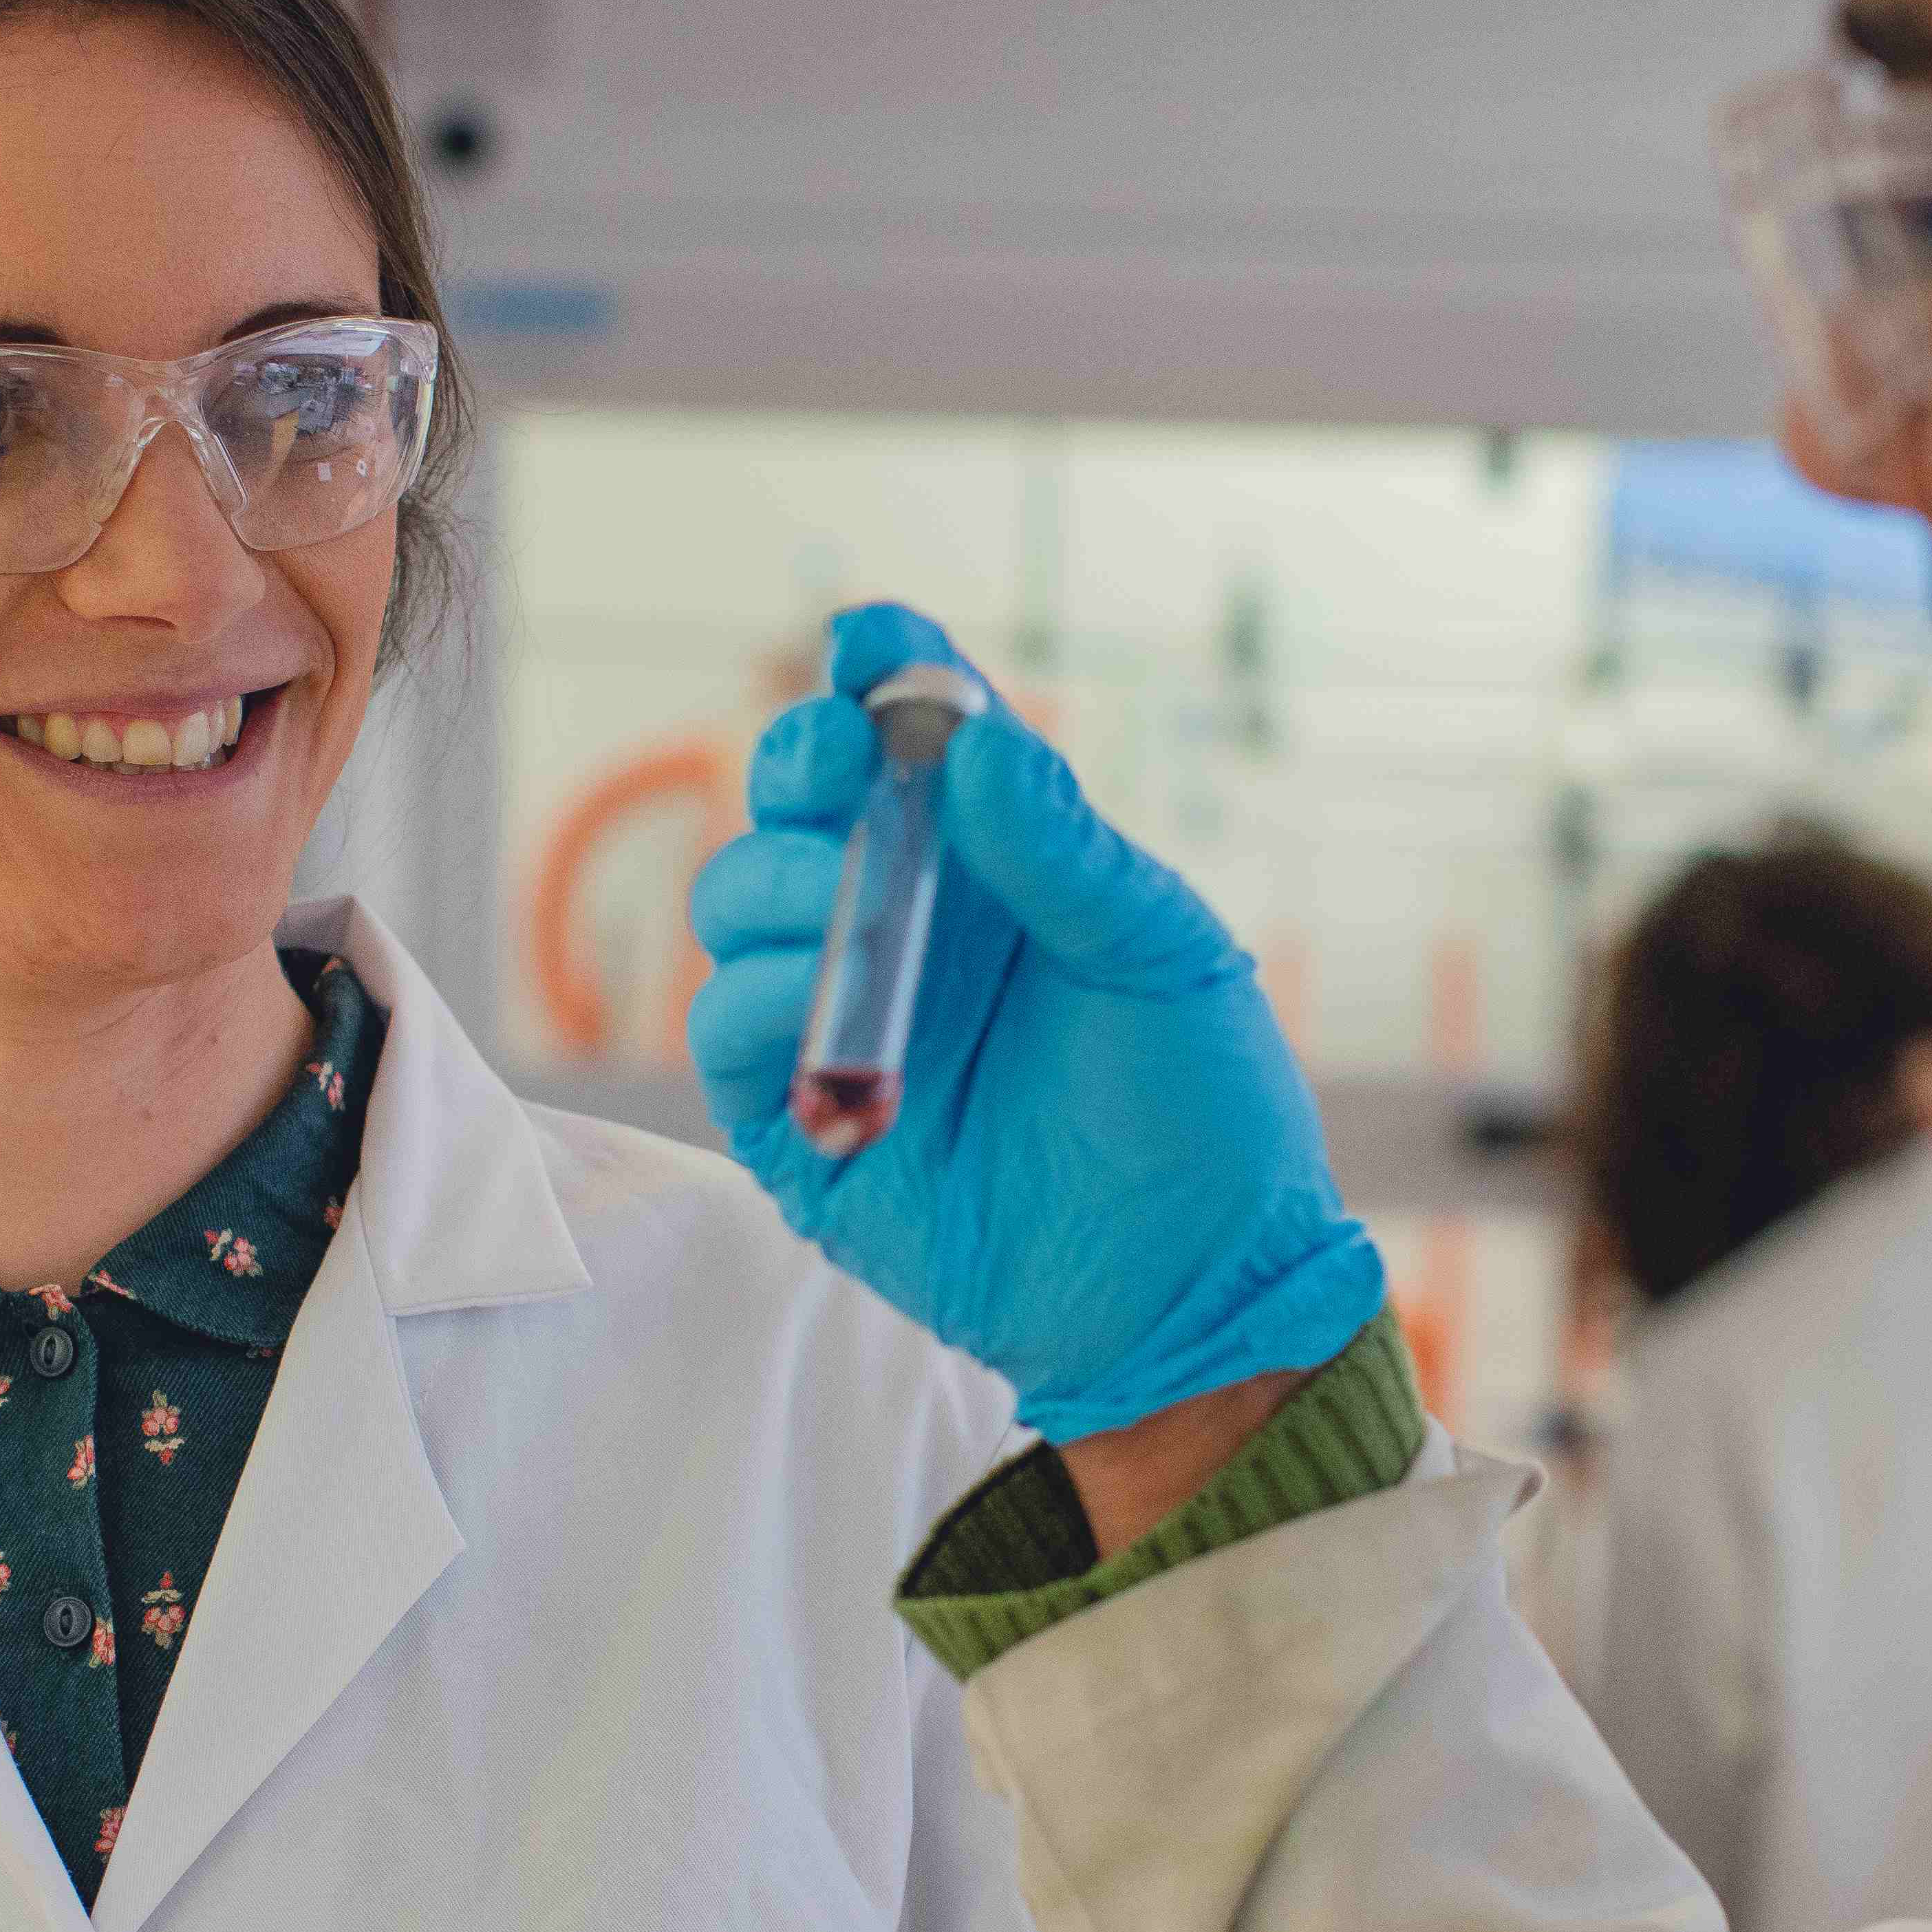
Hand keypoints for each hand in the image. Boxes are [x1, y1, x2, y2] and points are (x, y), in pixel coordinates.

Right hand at [688, 603, 1383, 1445]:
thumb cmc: (1201, 1114)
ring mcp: (848, 1017)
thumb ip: (1063, 848)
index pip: (916, 738)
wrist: (1194, 1290)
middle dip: (801, 760)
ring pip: (739, 903)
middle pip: (797, 802)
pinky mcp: (804, 1122)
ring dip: (776, 882)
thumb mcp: (1161, 956)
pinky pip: (730, 1031)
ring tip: (848, 911)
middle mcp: (911, 926)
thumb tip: (977, 739)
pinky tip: (822, 1014)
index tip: (872, 641)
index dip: (884, 674)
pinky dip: (757, 1002)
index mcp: (1000, 869)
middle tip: (838, 763)